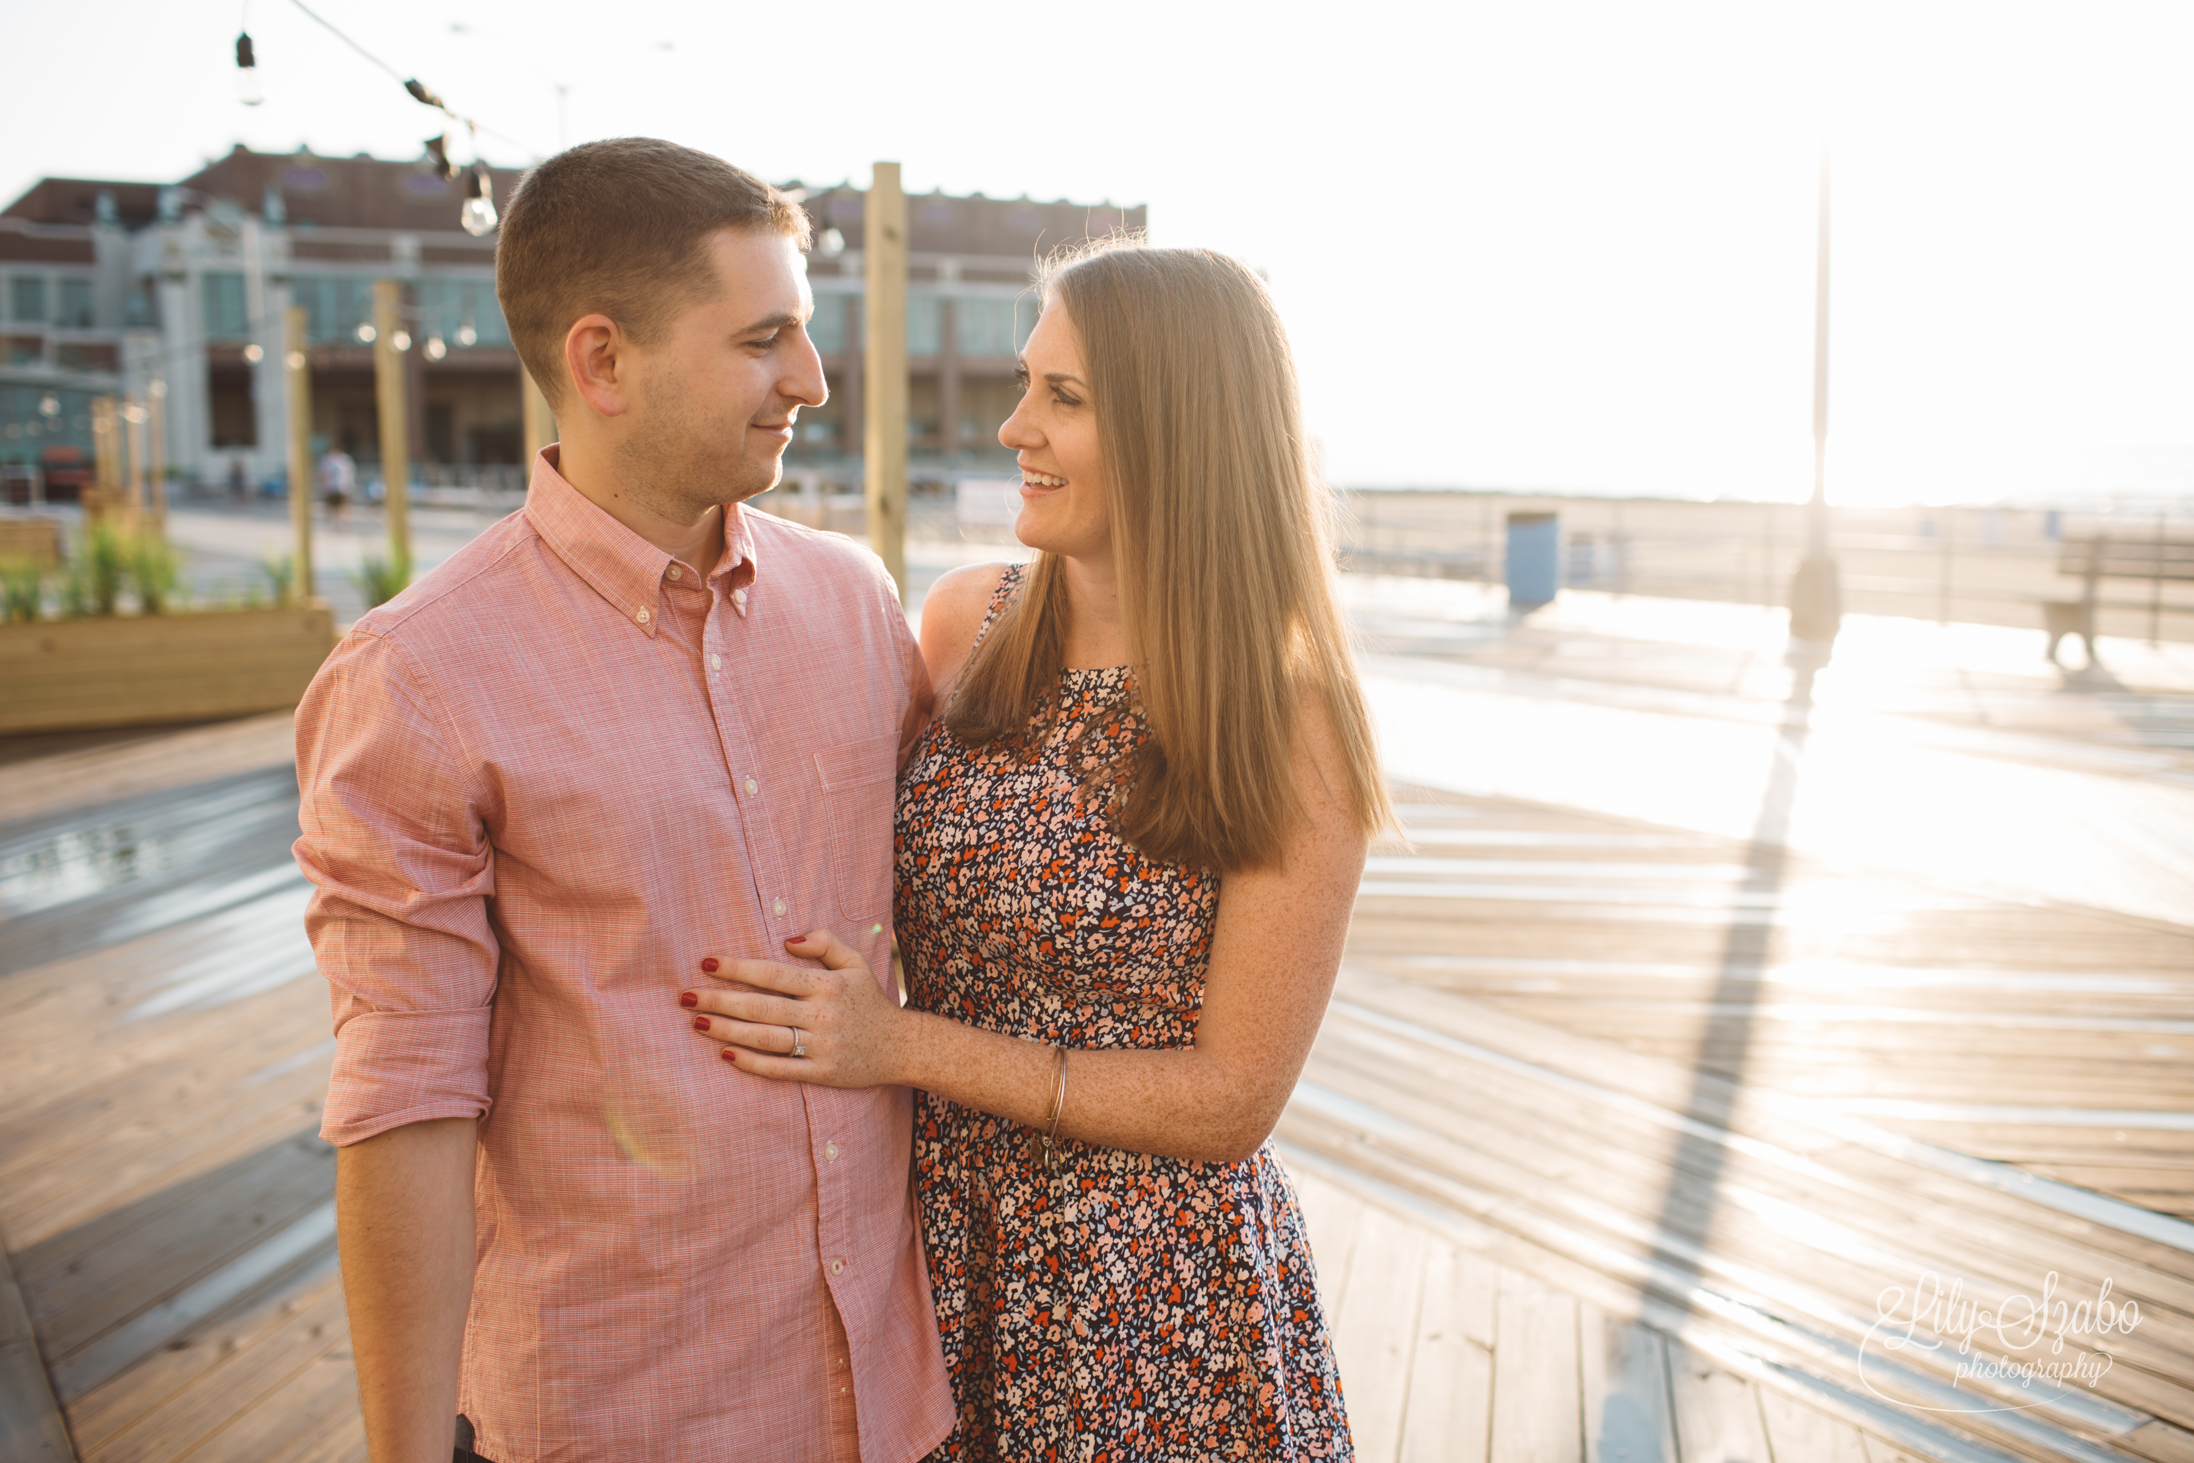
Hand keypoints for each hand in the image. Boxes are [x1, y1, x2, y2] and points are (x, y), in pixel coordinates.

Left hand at [680, 930, 906, 1088]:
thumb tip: (787, 939)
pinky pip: (780, 1069)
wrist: (901, 1047)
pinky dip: (751, 1063)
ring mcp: (820, 1046)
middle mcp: (821, 1014)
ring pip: (765, 1038)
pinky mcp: (821, 1073)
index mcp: (826, 985)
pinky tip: (725, 1055)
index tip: (706, 962)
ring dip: (727, 1031)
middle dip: (719, 1000)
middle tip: (684, 996)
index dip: (737, 968)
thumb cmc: (869, 1001)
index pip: (773, 974)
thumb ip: (824, 943)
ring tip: (696, 1023)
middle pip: (760, 1007)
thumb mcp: (854, 963)